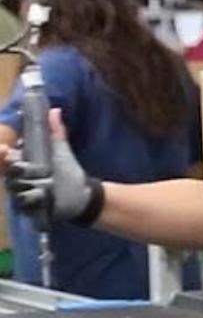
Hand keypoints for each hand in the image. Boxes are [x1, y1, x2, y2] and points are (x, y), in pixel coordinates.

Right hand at [5, 110, 103, 226]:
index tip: (4, 148)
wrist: (81, 195)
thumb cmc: (66, 172)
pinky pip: (23, 203)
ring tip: (42, 183)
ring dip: (26, 184)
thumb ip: (56, 132)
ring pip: (14, 187)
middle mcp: (16, 177)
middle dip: (10, 167)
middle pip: (6, 171)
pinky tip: (43, 196)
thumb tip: (55, 110)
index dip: (1, 153)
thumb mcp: (61, 151)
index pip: (4, 156)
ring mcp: (20, 192)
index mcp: (21, 162)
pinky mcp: (27, 207)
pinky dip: (32, 199)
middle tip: (15, 160)